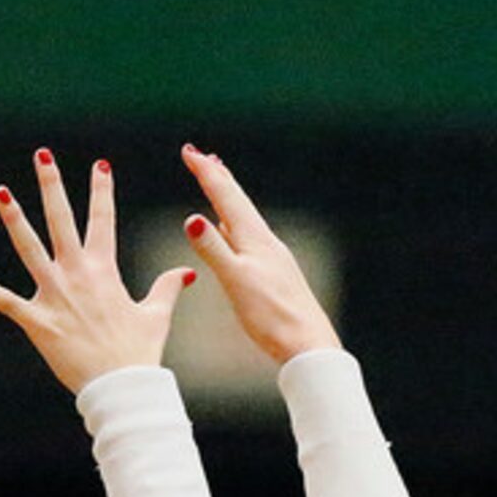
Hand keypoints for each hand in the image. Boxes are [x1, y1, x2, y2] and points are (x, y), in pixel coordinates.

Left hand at [0, 148, 194, 394]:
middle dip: (52, 186)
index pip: (103, 221)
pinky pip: (5, 301)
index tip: (100, 165)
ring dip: (14, 219)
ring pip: (29, 248)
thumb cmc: (139, 352)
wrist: (121, 387)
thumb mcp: (156, 316)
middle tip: (43, 155)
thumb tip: (188, 272)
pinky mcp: (36, 320)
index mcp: (104, 271)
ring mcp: (54, 296)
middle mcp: (76, 275)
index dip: (102, 191)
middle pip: (61, 221)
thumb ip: (168, 288)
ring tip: (0, 191)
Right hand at [179, 145, 341, 365]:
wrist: (309, 346)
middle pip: (239, 202)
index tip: (188, 150)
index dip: (206, 173)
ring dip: (228, 199)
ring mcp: (273, 258)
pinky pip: (250, 239)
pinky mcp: (276, 274)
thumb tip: (192, 217)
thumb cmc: (273, 317)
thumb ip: (213, 250)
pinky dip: (236, 226)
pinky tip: (234, 233)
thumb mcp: (236, 281)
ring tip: (219, 185)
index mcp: (255, 239)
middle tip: (202, 156)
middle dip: (218, 178)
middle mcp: (266, 242)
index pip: (226, 197)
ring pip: (244, 219)